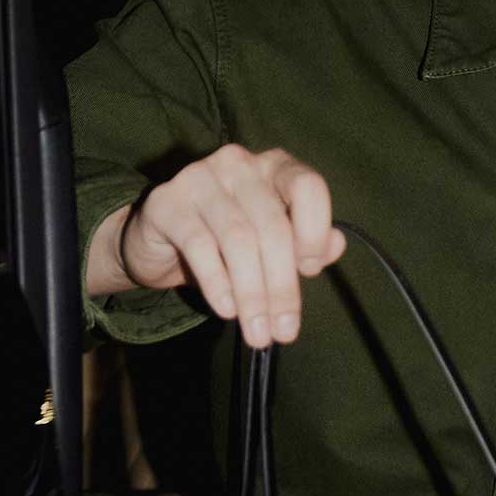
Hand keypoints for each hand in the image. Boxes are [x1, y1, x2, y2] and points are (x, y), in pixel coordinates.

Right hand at [91, 145, 344, 346]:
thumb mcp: (272, 245)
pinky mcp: (167, 201)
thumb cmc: (226, 241)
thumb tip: (335, 245)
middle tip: (283, 331)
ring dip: (252, 294)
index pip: (307, 186)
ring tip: (257, 332)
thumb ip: (307, 244)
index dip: (314, 230)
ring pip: (238, 239)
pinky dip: (218, 283)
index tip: (311, 272)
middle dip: (281, 286)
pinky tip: (227, 310)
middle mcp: (239, 163)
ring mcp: (200, 177)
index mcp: (274, 167)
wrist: (160, 242)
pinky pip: (200, 245)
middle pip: (272, 225)